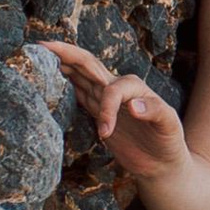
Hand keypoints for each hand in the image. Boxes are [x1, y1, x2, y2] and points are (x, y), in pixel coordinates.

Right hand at [38, 41, 187, 181]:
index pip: (111, 90)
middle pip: (88, 65)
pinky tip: (50, 82)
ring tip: (39, 57)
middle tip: (43, 45)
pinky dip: (63, 88)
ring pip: (79, 77)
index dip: (106, 110)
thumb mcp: (169, 125)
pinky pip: (78, 96)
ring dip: (61, 66)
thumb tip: (132, 105)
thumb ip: (155, 112)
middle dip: (67, 54)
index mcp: (134, 87)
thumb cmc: (169, 142)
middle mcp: (118, 88)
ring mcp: (106, 101)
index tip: (106, 134)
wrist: (163, 163)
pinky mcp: (98, 115)